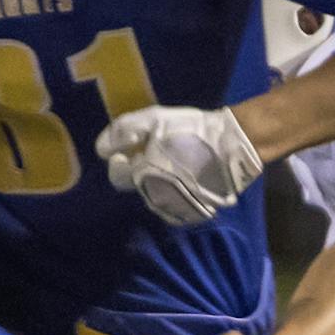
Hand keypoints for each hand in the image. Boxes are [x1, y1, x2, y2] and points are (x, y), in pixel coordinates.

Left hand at [95, 104, 262, 225]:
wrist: (233, 147)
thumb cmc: (191, 130)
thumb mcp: (154, 120)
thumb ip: (123, 132)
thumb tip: (100, 149)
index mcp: (142, 176)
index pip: (117, 175)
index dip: (119, 161)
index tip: (130, 151)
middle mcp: (156, 198)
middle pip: (139, 186)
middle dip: (143, 171)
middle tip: (160, 153)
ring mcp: (177, 209)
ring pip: (158, 197)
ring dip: (161, 184)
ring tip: (178, 164)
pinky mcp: (196, 214)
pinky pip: (178, 206)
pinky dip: (179, 194)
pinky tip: (191, 177)